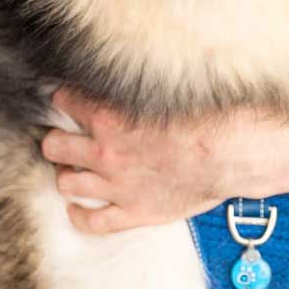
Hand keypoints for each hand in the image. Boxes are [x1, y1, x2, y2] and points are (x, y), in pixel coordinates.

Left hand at [42, 91, 266, 234]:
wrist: (234, 153)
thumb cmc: (209, 116)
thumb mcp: (167, 88)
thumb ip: (138, 84)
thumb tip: (130, 67)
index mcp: (111, 115)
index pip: (65, 101)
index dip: (64, 99)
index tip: (68, 100)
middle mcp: (106, 151)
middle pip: (54, 146)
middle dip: (55, 140)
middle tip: (65, 139)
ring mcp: (117, 185)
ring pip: (66, 183)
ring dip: (66, 175)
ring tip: (73, 171)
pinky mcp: (134, 212)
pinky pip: (92, 222)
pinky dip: (79, 215)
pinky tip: (78, 208)